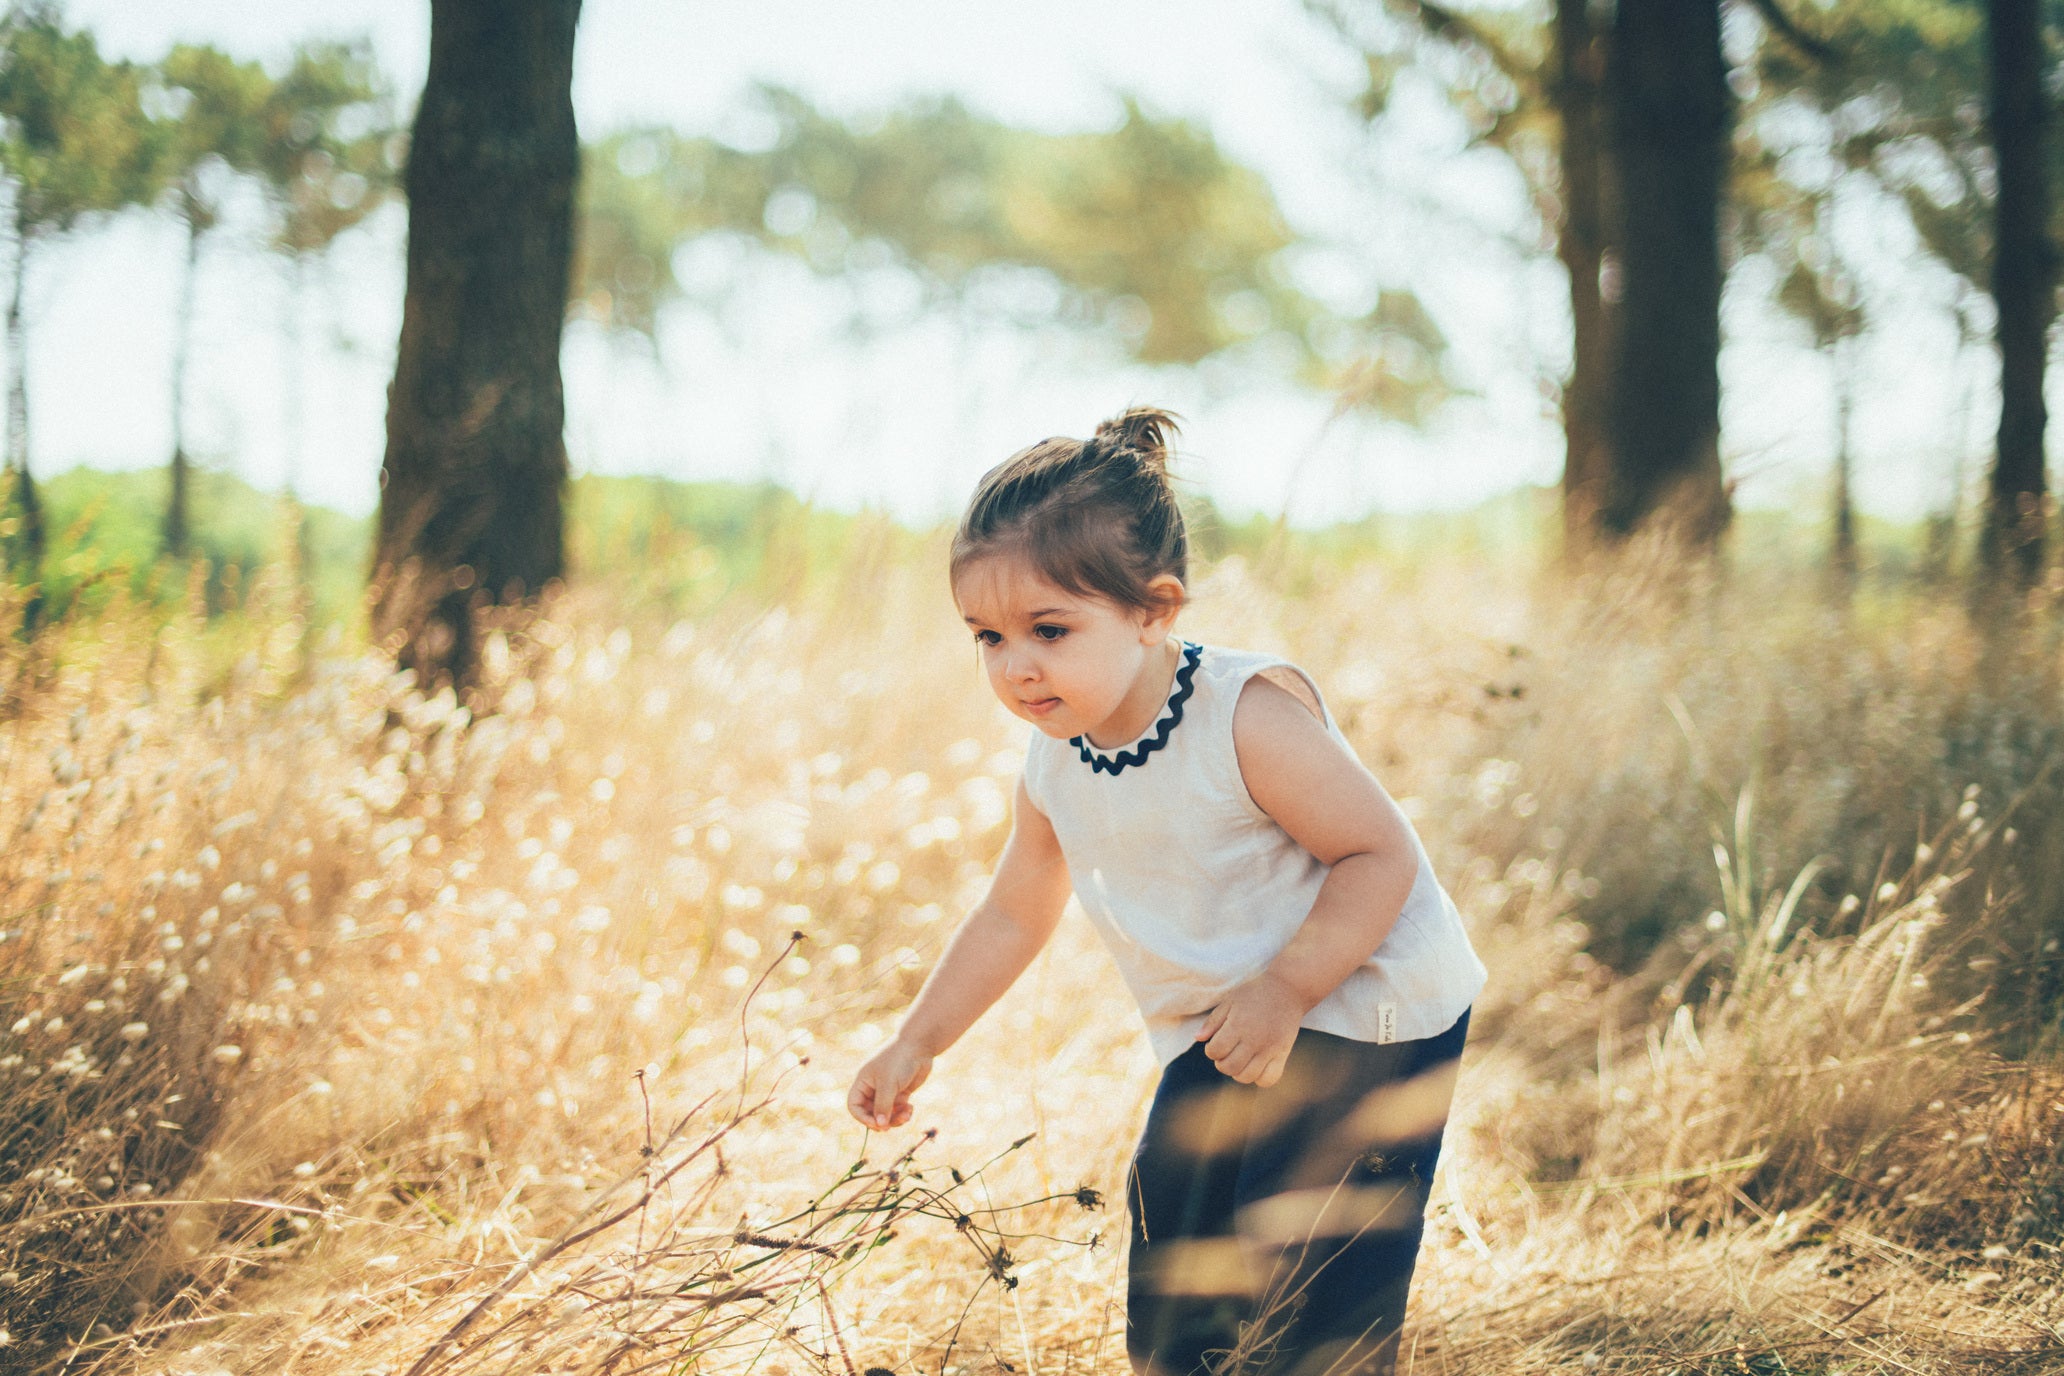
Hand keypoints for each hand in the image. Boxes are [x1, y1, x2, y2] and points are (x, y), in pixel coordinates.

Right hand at [847, 1036, 933, 1129]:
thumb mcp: (888, 1084)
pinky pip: (898, 1110)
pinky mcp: (901, 1092)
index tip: (877, 1125)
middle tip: (892, 1125)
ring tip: (907, 1115)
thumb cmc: (899, 1061)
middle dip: (882, 1121)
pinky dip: (903, 1113)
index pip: (854, 1105)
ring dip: (895, 1118)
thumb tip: (880, 1126)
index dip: (862, 1118)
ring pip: (886, 1114)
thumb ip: (883, 1106)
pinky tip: (911, 1109)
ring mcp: (887, 1090)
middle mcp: (873, 1087)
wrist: (919, 1045)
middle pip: (871, 1113)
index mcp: (863, 1082)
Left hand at [1196, 972, 1305, 1086]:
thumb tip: (1198, 1038)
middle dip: (1221, 1063)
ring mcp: (1269, 1049)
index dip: (1211, 1050)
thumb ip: (1213, 1021)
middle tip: (1226, 1052)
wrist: (1288, 989)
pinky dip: (1259, 1078)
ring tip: (1239, 1059)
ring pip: (1247, 1077)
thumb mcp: (1230, 1001)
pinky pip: (1269, 1079)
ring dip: (1237, 1072)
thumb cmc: (1255, 992)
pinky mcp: (1283, 1054)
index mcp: (1238, 1025)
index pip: (1216, 1051)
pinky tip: (1255, 1066)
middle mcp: (1254, 1040)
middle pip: (1229, 1067)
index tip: (1215, 1043)